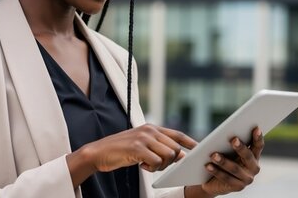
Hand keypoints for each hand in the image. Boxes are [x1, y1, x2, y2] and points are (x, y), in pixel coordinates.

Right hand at [67, 124, 197, 187]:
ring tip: (148, 164)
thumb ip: (159, 147)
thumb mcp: (142, 146)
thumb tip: (180, 155)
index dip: (190, 142)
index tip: (199, 149)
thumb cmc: (120, 151)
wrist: (98, 152)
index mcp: (152, 128)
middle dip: (171, 161)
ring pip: (168, 155)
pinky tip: (141, 165)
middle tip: (157, 165)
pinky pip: (156, 162)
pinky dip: (151, 168)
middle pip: (175, 148)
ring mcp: (143, 138)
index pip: (177, 134)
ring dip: (161, 165)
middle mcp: (150, 130)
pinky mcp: (137, 148)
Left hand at [186, 127, 263, 196]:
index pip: (258, 146)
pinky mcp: (238, 187)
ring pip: (235, 169)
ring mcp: (247, 179)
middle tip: (233, 139)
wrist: (214, 180)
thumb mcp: (225, 148)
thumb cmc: (222, 158)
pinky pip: (226, 178)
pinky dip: (216, 171)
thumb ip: (225, 140)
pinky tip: (208, 165)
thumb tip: (213, 133)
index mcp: (254, 156)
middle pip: (248, 156)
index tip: (256, 128)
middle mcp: (253, 168)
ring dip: (224, 161)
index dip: (258, 137)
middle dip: (241, 148)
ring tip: (213, 155)